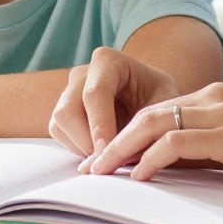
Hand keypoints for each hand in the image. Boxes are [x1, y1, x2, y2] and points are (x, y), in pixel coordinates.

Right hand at [49, 46, 178, 156]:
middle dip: (87, 141)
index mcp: (108, 61)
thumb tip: (122, 158)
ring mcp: (68, 91)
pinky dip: (77, 149)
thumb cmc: (158, 96)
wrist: (149, 95)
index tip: (110, 153)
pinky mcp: (63, 111)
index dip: (100, 125)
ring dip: (82, 147)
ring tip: (111, 156)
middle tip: (110, 162)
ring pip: (60, 124)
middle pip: (68, 111)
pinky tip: (101, 151)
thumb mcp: (163, 105)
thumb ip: (146, 127)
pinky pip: (59, 133)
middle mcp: (82, 74)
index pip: (95, 93)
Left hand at [80, 82, 222, 190]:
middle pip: (146, 114)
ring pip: (152, 125)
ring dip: (120, 150)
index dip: (131, 134)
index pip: (162, 111)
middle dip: (113, 141)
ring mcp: (220, 113)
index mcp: (219, 98)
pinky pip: (175, 145)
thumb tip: (186, 168)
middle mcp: (214, 98)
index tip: (110, 158)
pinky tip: (136, 177)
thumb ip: (218, 147)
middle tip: (90, 167)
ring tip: (100, 172)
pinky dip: (150, 160)